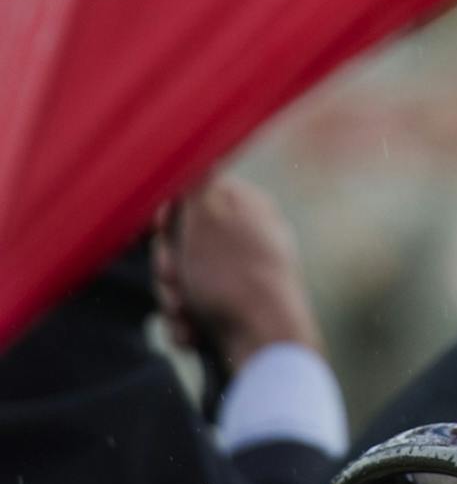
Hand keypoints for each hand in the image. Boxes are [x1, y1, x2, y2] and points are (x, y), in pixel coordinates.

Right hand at [153, 174, 322, 370]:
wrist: (266, 340)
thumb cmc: (233, 275)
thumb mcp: (207, 216)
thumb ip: (198, 180)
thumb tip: (198, 143)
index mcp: (247, 206)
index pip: (192, 197)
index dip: (168, 217)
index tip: (162, 229)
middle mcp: (247, 237)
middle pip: (181, 244)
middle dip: (169, 267)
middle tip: (178, 280)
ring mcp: (242, 275)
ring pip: (182, 282)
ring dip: (174, 300)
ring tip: (188, 313)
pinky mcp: (236, 310)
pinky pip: (193, 311)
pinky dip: (187, 323)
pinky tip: (194, 333)